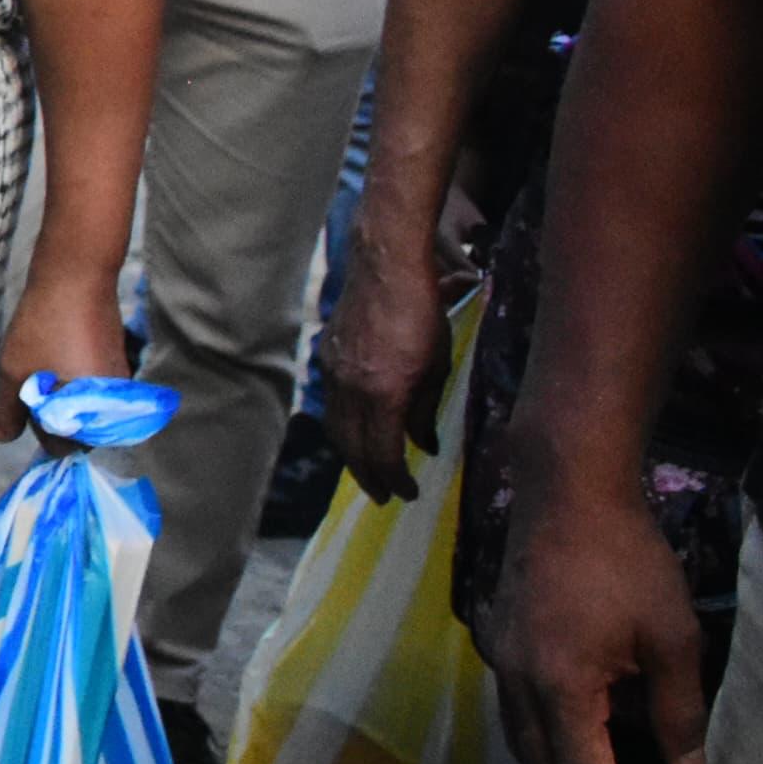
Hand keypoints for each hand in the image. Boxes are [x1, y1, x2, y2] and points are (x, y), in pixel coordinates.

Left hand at [0, 265, 128, 440]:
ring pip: (83, 409)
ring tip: (45, 363)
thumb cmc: (43, 327)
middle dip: (51, 415)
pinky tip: (60, 353)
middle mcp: (112, 408)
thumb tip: (2, 439)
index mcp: (89, 416)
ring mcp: (118, 387)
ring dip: (62, 397)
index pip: (60, 447)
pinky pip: (93, 390)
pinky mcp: (119, 366)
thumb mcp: (15, 372)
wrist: (77, 278)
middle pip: (76, 431)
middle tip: (33, 381)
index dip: (35, 427)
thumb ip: (8, 411)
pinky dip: (74, 380)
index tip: (23, 402)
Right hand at [319, 227, 455, 502]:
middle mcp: (350, 388)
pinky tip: (355, 429)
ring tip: (367, 471)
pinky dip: (342, 425)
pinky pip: (330, 403)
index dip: (395, 479)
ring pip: (335, 427)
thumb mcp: (437, 368)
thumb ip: (426, 411)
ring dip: (351, 455)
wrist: (384, 267)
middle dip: (368, 476)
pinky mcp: (326, 356)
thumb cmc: (423, 315)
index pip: (382, 453)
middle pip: (352, 447)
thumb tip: (424, 445)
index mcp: (382, 393)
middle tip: (384, 496)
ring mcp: (332, 372)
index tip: (408, 494)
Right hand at [485, 479, 706, 763]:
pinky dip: (551, 741)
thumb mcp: (673, 639)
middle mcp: (516, 683)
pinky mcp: (501, 640)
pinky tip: (583, 735)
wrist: (567, 489)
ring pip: (525, 746)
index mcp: (560, 689)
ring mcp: (501, 660)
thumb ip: (679, 714)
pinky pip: (519, 712)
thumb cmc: (628, 559)